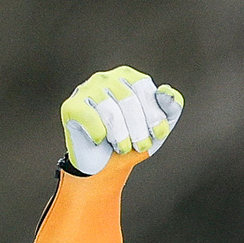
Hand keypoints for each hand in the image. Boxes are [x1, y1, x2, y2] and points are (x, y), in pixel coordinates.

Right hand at [60, 67, 183, 176]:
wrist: (106, 165)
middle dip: (138, 129)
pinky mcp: (72, 106)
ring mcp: (87, 90)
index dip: (154, 114)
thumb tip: (166, 91)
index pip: (144, 89)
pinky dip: (100, 135)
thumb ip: (172, 107)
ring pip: (109, 111)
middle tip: (140, 146)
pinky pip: (90, 118)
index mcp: (129, 77)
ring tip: (123, 147)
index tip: (158, 135)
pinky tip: (101, 141)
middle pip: (127, 100)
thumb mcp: (159, 127)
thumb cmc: (133, 140)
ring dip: (121, 136)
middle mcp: (107, 78)